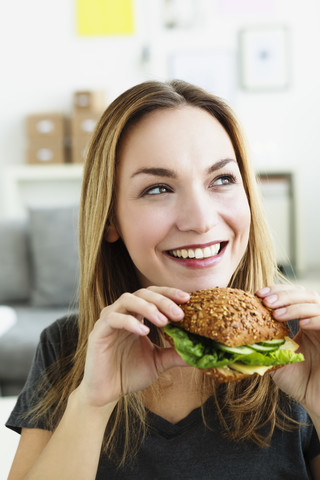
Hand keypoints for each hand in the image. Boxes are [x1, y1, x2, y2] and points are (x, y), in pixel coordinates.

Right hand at [77, 286, 189, 407]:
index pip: (154, 294)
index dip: (170, 293)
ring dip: (148, 307)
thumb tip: (200, 352)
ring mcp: (109, 319)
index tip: (188, 299)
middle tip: (179, 314)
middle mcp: (122, 312)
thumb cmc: (130, 373)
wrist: (107, 393)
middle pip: (143, 293)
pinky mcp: (98, 332)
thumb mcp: (158, 361)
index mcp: (136, 315)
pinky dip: (130, 322)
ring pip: (127, 300)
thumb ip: (175, 353)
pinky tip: (144, 332)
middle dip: (163, 300)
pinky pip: (114, 319)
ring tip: (164, 321)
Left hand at [256, 284, 319, 417]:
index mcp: (304, 322)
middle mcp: (316, 321)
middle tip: (266, 301)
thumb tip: (239, 335)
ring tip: (276, 313)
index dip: (276, 291)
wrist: (319, 403)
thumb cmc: (301, 384)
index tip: (258, 294)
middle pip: (304, 294)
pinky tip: (300, 324)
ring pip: (314, 302)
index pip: (292, 295)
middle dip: (283, 294)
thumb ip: (264, 346)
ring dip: (294, 305)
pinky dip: (314, 318)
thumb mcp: (277, 361)